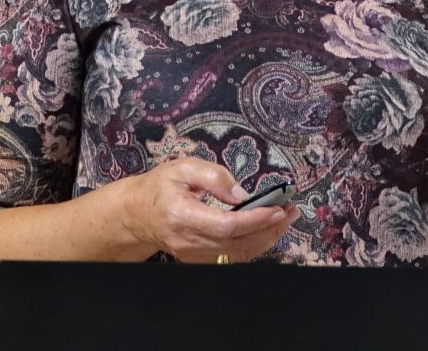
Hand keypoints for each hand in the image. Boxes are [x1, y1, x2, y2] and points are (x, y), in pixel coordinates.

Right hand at [113, 157, 294, 263]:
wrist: (137, 214)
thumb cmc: (160, 187)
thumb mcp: (183, 167)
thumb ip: (214, 176)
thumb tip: (242, 193)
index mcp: (182, 215)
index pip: (225, 225)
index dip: (254, 220)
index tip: (276, 209)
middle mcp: (188, 241)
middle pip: (236, 244)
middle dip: (269, 230)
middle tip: (290, 212)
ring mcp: (194, 255)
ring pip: (237, 254)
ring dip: (266, 239)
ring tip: (285, 220)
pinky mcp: (199, 260)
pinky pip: (232, 257)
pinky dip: (253, 245)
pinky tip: (266, 230)